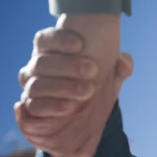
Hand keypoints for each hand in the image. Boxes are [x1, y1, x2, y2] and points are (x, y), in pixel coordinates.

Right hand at [15, 14, 132, 156]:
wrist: (86, 116)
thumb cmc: (95, 84)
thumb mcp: (110, 75)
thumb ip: (118, 65)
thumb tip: (124, 66)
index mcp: (52, 52)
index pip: (45, 39)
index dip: (59, 40)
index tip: (80, 44)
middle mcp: (37, 68)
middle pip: (42, 63)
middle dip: (67, 66)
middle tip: (92, 70)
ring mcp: (32, 88)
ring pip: (37, 85)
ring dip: (62, 87)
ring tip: (87, 91)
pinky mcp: (32, 109)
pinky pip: (34, 107)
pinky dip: (50, 106)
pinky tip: (69, 107)